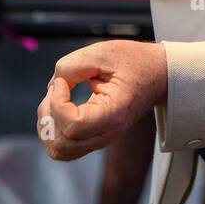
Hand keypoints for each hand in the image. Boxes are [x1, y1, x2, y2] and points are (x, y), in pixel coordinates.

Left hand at [36, 40, 167, 161]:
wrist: (156, 74)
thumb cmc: (133, 62)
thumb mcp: (102, 52)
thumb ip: (71, 66)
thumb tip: (53, 86)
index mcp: (113, 113)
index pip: (73, 126)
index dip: (57, 102)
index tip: (63, 81)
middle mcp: (107, 133)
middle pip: (61, 145)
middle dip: (49, 114)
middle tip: (58, 87)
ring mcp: (100, 139)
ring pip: (59, 151)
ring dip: (48, 124)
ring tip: (57, 97)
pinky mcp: (93, 137)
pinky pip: (64, 147)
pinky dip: (53, 129)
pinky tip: (59, 106)